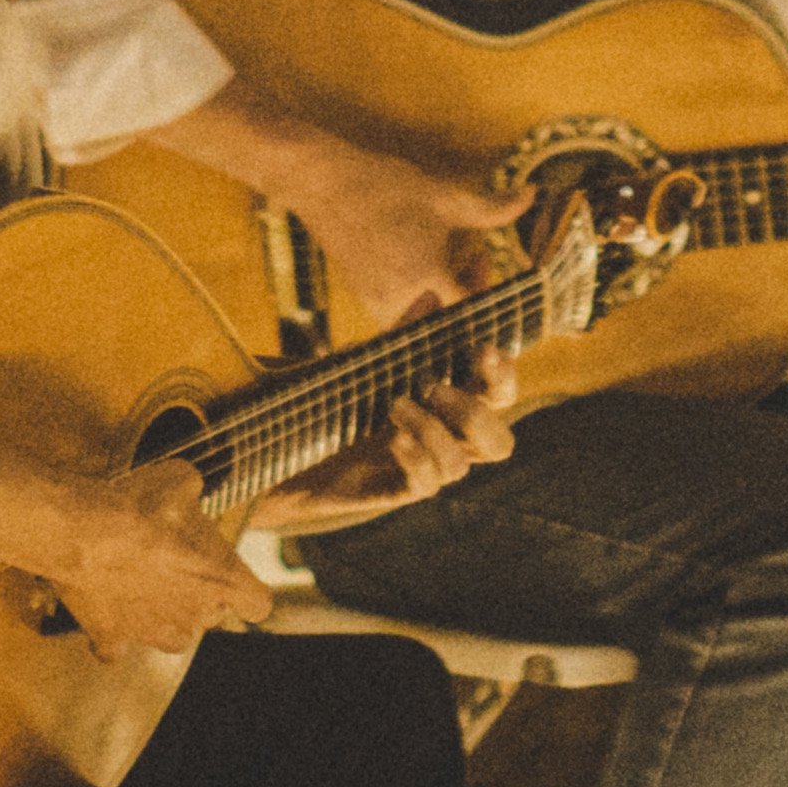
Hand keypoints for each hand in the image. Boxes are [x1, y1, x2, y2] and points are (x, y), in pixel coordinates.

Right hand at [53, 454, 278, 659]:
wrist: (83, 532)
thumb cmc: (139, 506)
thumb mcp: (180, 479)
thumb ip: (193, 494)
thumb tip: (188, 493)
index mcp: (221, 577)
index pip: (257, 602)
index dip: (248, 592)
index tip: (238, 583)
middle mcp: (194, 614)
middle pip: (212, 614)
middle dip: (200, 594)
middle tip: (176, 564)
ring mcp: (153, 632)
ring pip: (174, 638)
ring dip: (166, 618)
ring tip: (147, 589)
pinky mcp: (113, 639)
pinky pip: (118, 647)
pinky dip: (114, 632)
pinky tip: (106, 607)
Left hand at [259, 335, 519, 535]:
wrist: (283, 442)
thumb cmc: (334, 393)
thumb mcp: (365, 360)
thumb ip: (401, 336)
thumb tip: (431, 297)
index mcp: (447, 401)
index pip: (498, 393)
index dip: (503, 374)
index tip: (484, 348)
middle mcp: (443, 439)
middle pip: (498, 443)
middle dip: (476, 414)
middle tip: (435, 387)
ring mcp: (421, 467)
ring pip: (461, 465)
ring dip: (433, 431)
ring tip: (395, 406)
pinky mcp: (394, 490)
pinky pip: (426, 485)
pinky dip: (416, 458)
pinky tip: (394, 439)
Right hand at [294, 147, 528, 327]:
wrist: (320, 183)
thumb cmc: (382, 187)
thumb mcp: (443, 195)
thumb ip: (491, 207)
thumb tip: (532, 197)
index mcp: (426, 279)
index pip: (470, 311)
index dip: (488, 294)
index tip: (492, 266)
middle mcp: (401, 300)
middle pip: (448, 322)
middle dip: (467, 297)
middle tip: (476, 258)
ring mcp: (378, 303)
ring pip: (424, 320)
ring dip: (444, 297)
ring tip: (452, 257)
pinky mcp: (364, 298)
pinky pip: (403, 313)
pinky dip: (420, 295)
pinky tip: (422, 261)